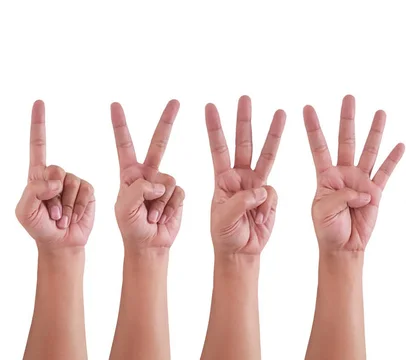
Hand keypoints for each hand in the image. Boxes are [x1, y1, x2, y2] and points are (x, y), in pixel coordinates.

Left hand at [15, 100, 94, 248]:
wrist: (62, 243)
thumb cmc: (39, 229)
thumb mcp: (25, 212)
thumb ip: (34, 191)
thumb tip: (57, 179)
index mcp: (37, 175)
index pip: (38, 145)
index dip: (39, 124)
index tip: (40, 102)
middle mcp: (57, 175)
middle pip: (57, 171)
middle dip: (53, 196)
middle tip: (51, 215)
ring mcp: (74, 182)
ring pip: (72, 184)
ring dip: (67, 206)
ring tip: (61, 219)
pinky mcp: (89, 191)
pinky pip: (86, 191)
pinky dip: (79, 207)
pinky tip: (74, 217)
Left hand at [110, 100, 184, 248]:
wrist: (148, 245)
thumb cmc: (130, 228)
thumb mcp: (123, 208)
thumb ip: (137, 189)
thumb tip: (159, 183)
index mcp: (129, 173)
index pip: (124, 145)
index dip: (120, 125)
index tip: (115, 104)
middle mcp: (148, 174)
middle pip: (159, 143)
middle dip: (167, 121)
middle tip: (175, 101)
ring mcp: (164, 184)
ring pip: (169, 180)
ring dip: (159, 203)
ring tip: (150, 217)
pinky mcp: (178, 194)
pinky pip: (179, 193)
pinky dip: (170, 208)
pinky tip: (162, 218)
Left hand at [205, 96, 285, 255]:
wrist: (241, 252)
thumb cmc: (224, 235)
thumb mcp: (222, 219)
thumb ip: (240, 202)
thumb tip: (262, 189)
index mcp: (222, 179)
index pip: (217, 148)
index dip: (214, 128)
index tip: (210, 106)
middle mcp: (240, 177)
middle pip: (242, 143)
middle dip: (243, 120)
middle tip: (244, 98)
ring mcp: (256, 185)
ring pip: (266, 155)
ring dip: (273, 134)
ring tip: (280, 112)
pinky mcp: (270, 196)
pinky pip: (273, 195)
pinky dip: (267, 208)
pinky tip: (259, 220)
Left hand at [303, 95, 404, 251]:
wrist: (343, 247)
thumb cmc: (327, 229)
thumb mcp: (323, 210)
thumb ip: (341, 197)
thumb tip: (364, 191)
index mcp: (325, 176)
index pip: (318, 147)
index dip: (313, 128)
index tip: (307, 108)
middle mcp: (344, 173)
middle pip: (346, 140)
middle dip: (347, 119)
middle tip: (348, 97)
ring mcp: (360, 181)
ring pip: (368, 151)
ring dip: (374, 132)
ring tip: (380, 112)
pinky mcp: (375, 192)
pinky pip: (385, 172)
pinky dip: (393, 159)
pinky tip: (399, 145)